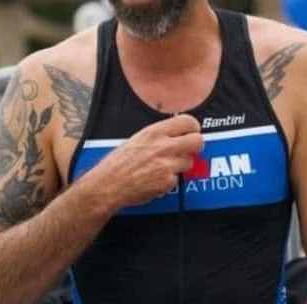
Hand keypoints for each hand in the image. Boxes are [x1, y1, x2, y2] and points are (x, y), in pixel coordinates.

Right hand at [87, 114, 202, 209]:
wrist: (109, 184)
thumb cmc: (119, 163)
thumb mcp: (138, 139)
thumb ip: (159, 135)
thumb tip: (176, 133)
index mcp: (155, 132)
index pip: (188, 121)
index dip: (193, 127)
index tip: (191, 131)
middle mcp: (163, 146)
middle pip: (198, 141)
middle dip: (196, 145)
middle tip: (189, 149)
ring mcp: (167, 165)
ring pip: (189, 162)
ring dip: (180, 165)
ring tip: (163, 167)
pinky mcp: (168, 182)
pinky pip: (177, 178)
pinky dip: (169, 180)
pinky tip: (156, 179)